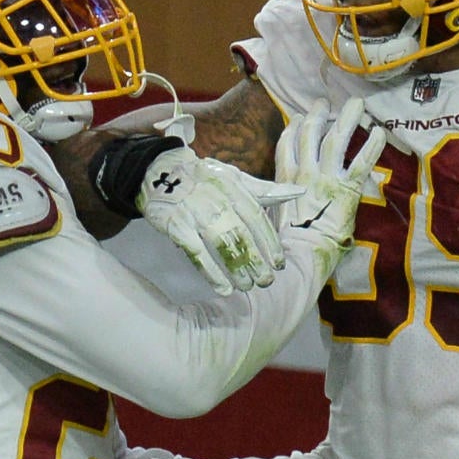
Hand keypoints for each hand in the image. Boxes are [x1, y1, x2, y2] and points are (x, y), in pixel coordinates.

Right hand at [137, 147, 303, 295]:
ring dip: (236, 269)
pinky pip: (195, 252)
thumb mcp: (235, 178)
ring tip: (248, 287)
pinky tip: (222, 288)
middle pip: (241, 234)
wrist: (159, 170)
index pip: (256, 217)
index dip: (269, 242)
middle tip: (267, 281)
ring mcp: (194, 212)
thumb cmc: (205, 178)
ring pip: (220, 244)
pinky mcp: (175, 225)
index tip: (279, 264)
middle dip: (256, 260)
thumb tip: (299, 191)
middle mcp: (216, 199)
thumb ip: (265, 190)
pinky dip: (209, 271)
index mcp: (234, 188)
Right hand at [275, 98, 386, 271]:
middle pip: (310, 133)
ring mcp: (325, 178)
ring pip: (335, 139)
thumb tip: (279, 191)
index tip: (298, 117)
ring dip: (347, 118)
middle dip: (317, 114)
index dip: (293, 127)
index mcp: (285, 177)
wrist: (301, 253)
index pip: (286, 142)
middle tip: (324, 102)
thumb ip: (279, 195)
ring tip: (356, 103)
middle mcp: (304, 172)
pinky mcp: (346, 189)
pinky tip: (379, 131)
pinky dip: (371, 145)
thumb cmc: (287, 240)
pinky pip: (361, 162)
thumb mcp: (273, 211)